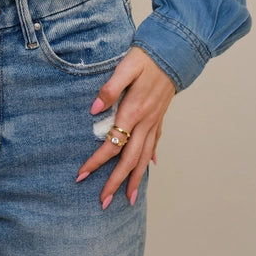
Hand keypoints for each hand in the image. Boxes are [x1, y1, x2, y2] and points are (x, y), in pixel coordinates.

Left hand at [76, 46, 175, 208]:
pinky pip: (154, 144)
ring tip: (129, 199)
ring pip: (144, 158)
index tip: (82, 175)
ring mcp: (154, 122)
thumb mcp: (125, 67)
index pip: (112, 144)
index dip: (96, 161)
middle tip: (103, 203)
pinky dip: (149, 158)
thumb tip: (94, 109)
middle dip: (116, 183)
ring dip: (135, 179)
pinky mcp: (159, 117)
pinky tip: (148, 167)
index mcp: (133, 112)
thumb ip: (109, 88)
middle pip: (129, 160)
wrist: (173, 52)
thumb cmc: (146, 57)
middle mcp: (145, 122)